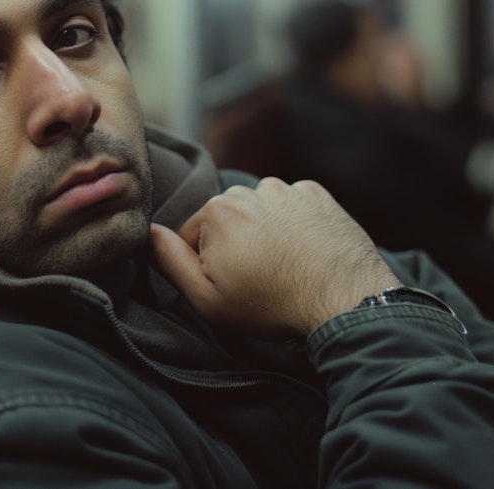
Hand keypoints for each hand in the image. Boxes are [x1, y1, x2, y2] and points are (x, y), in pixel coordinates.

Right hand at [149, 178, 399, 338]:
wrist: (342, 298)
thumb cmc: (271, 303)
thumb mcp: (207, 298)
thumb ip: (170, 262)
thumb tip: (151, 234)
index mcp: (217, 211)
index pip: (192, 236)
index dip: (204, 266)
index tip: (229, 286)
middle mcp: (250, 189)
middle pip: (227, 220)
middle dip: (234, 245)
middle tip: (257, 280)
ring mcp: (287, 189)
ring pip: (260, 211)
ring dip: (265, 232)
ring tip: (283, 266)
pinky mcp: (317, 194)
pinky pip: (293, 206)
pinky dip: (295, 224)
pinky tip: (305, 250)